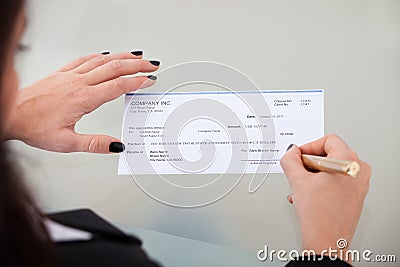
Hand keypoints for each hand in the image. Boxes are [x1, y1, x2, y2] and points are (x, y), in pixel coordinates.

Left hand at [6, 52, 159, 152]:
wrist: (10, 113)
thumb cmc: (34, 127)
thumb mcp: (66, 143)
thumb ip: (95, 144)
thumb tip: (117, 145)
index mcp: (83, 98)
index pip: (117, 86)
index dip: (137, 81)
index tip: (150, 80)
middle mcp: (78, 83)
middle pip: (114, 68)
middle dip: (137, 65)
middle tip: (151, 65)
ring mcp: (70, 75)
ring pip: (102, 60)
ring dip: (122, 57)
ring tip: (136, 56)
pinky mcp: (62, 73)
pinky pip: (85, 59)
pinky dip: (100, 55)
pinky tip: (105, 55)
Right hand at [280, 134, 370, 260]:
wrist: (326, 241)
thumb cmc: (319, 215)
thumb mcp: (297, 180)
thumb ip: (290, 160)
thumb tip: (291, 152)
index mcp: (349, 161)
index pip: (328, 140)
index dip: (309, 146)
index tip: (298, 155)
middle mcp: (359, 171)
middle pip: (330, 154)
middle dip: (309, 163)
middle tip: (298, 172)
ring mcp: (359, 184)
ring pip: (331, 169)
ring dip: (312, 175)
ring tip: (301, 187)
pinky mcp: (355, 195)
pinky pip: (336, 181)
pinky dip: (320, 184)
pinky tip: (307, 195)